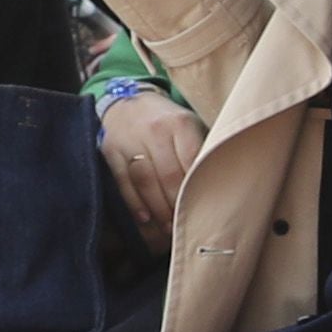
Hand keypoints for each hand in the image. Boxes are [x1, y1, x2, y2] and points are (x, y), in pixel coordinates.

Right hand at [99, 90, 204, 246]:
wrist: (130, 103)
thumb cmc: (169, 123)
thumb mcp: (190, 127)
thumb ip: (201, 151)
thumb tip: (221, 185)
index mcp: (180, 123)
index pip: (192, 162)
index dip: (198, 189)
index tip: (206, 209)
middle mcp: (154, 130)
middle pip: (169, 176)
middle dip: (179, 204)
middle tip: (189, 225)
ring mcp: (130, 140)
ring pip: (146, 182)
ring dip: (158, 209)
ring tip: (168, 228)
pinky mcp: (110, 151)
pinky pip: (123, 182)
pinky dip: (134, 203)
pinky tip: (145, 218)